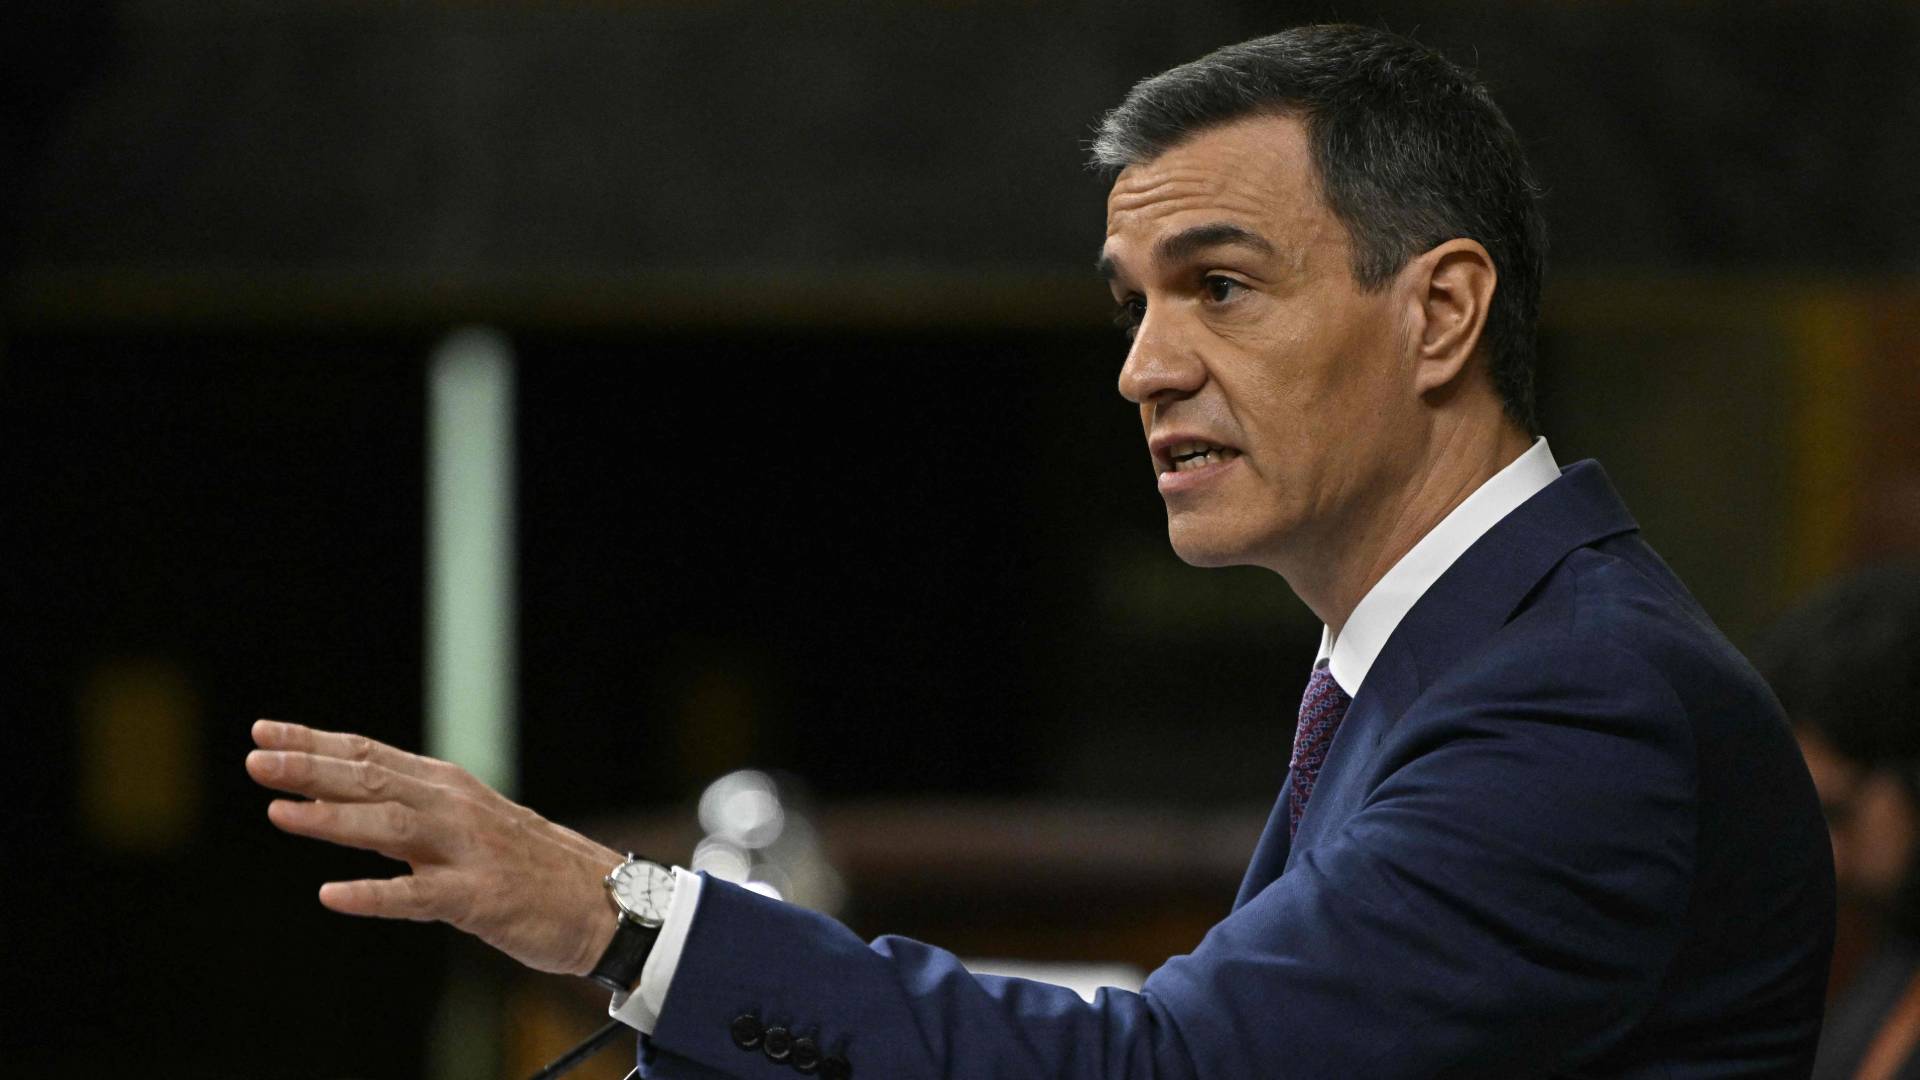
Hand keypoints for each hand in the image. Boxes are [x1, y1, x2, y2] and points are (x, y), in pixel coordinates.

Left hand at [246, 718, 622, 975]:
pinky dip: (374, 895)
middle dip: (311, 769)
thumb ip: (410, 815)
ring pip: (391, 827)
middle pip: (374, 780)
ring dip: (332, 818)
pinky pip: (418, 896)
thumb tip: (342, 805)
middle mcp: (454, 808)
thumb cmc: (530, 866)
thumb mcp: (468, 825)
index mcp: (448, 787)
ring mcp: (468, 851)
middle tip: (256, 760)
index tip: (266, 732)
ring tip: (279, 812)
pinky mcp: (479, 898)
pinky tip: (332, 895)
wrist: (605, 901)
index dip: (316, 743)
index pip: (371, 754)